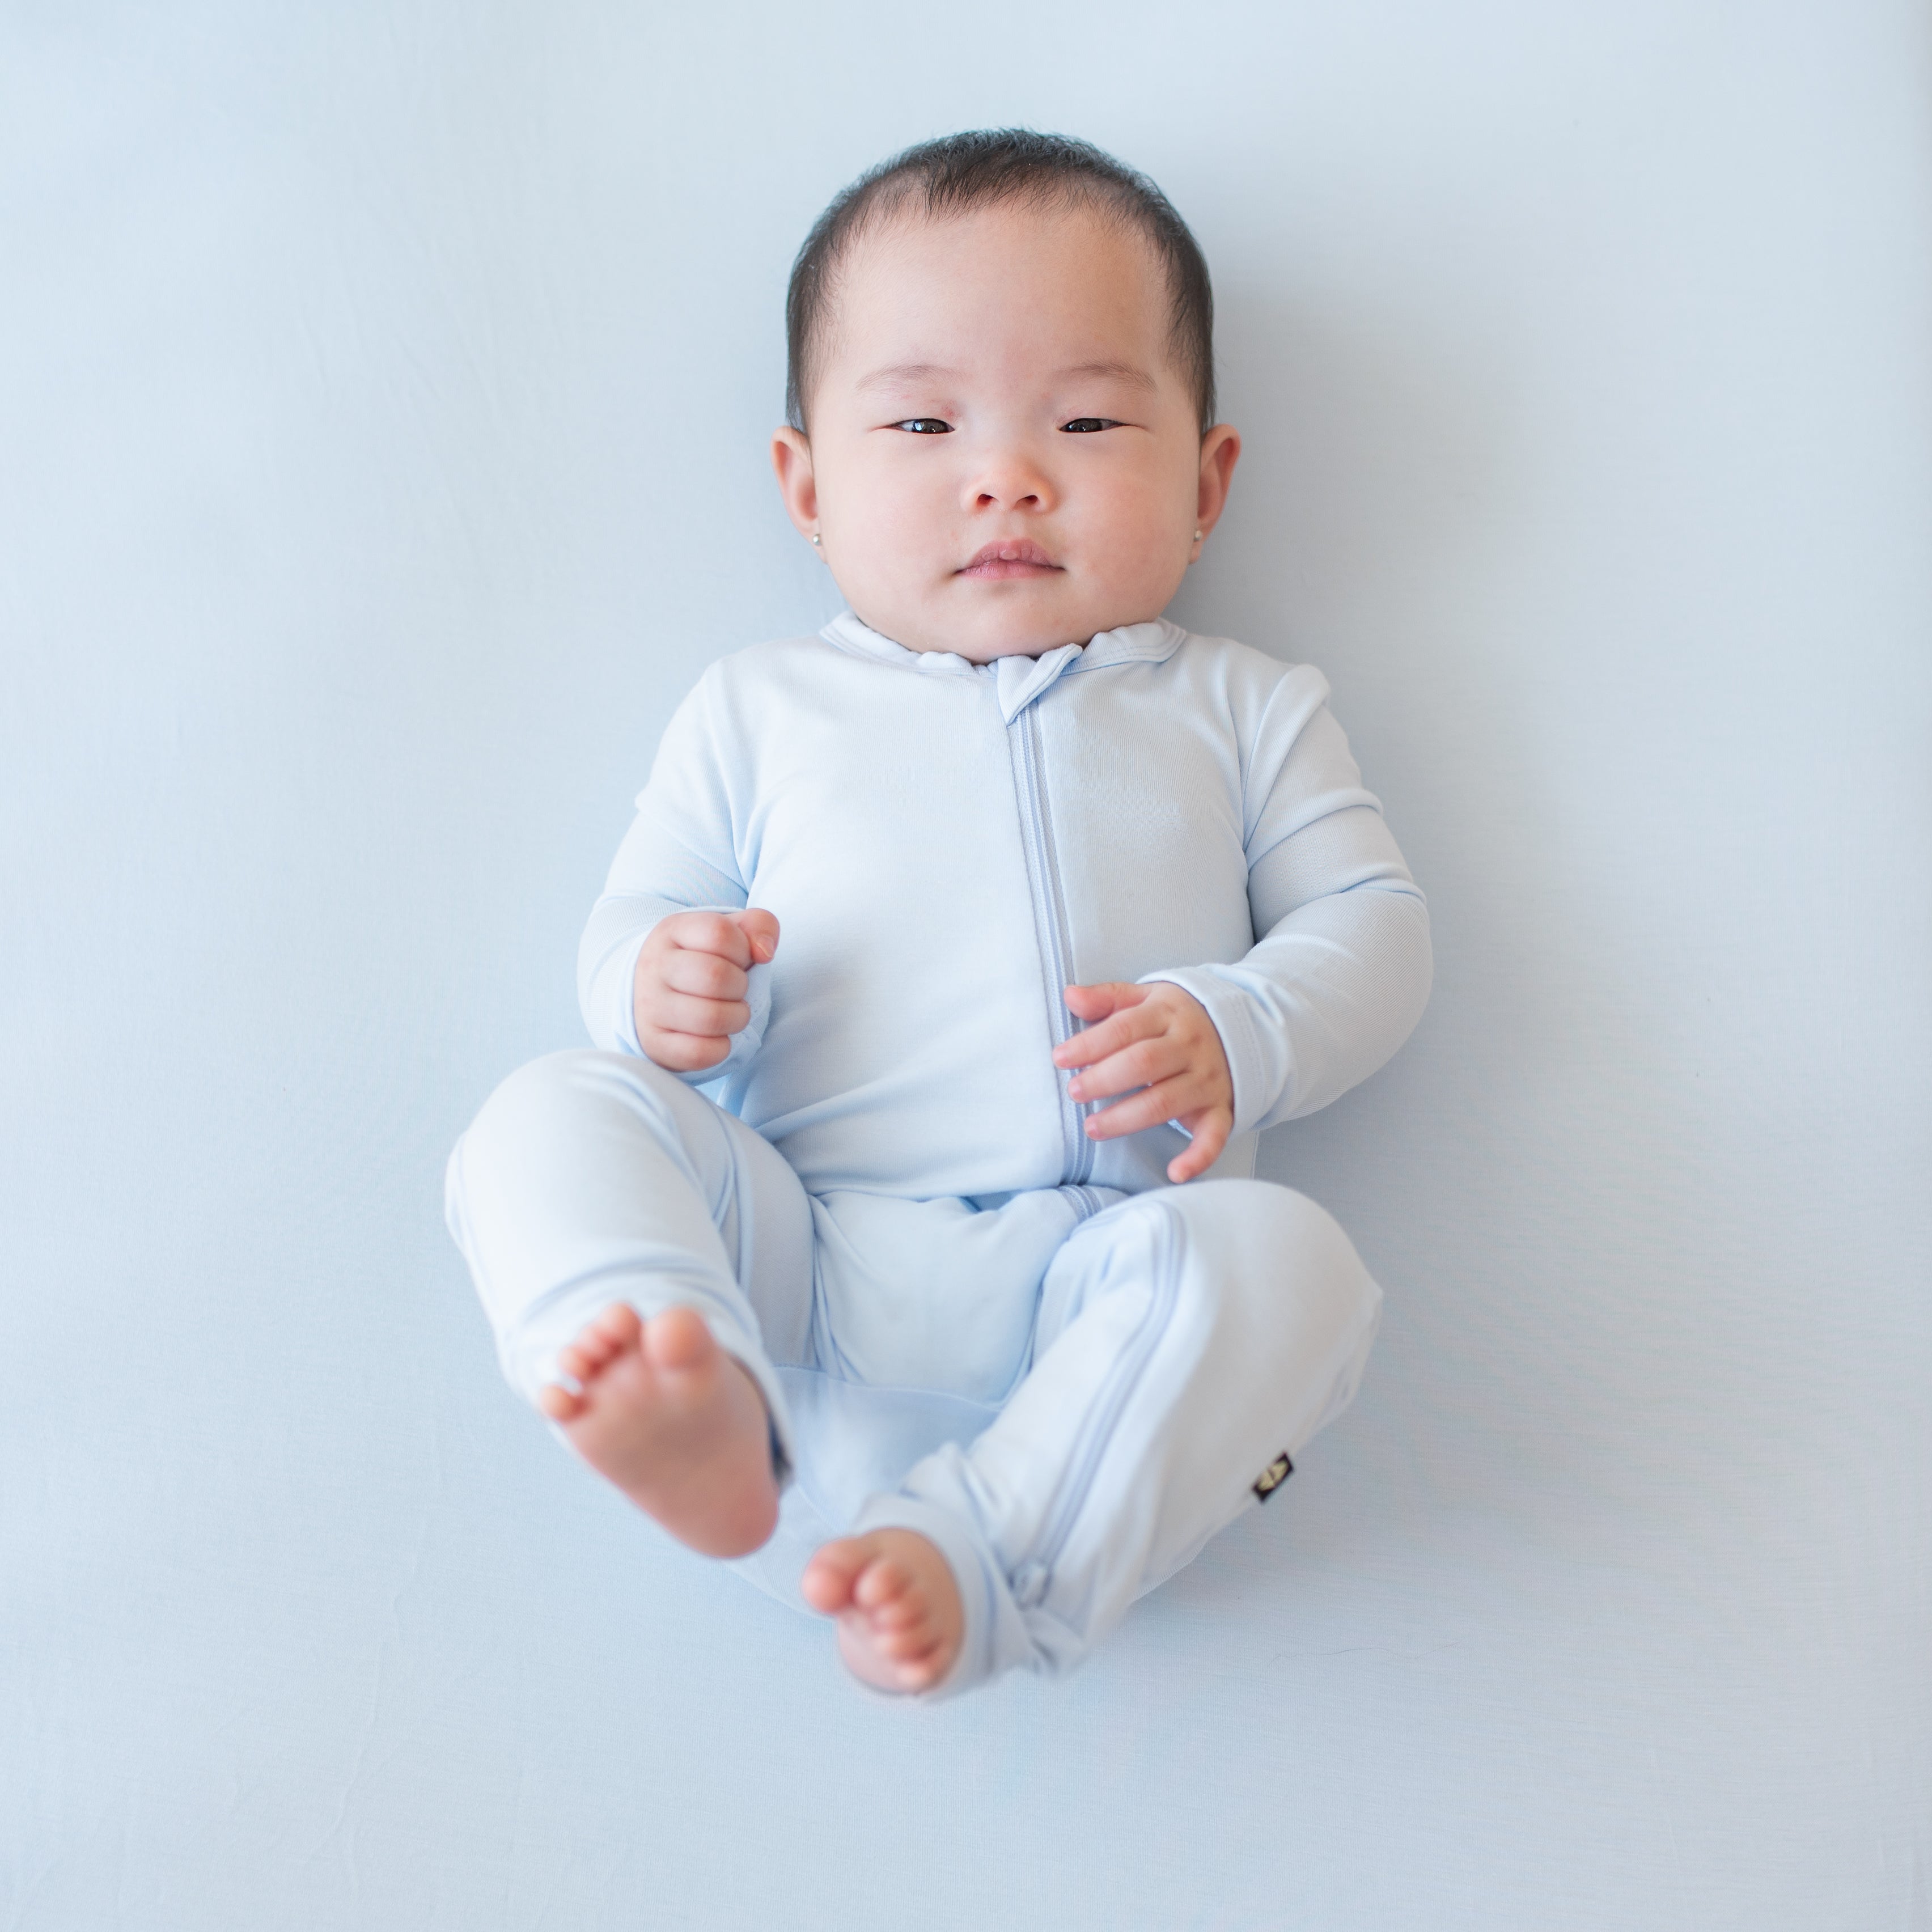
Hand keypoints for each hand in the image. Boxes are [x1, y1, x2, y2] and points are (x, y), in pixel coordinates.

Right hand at [632, 909, 778, 1072]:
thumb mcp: (731, 931)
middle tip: (736, 990)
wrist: (655, 989)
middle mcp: (655, 966)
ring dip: (736, 1018)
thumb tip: (765, 953)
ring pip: (711, 1018)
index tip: (738, 959)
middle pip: (716, 976)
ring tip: (731, 1012)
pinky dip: (721, 1048)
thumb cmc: (705, 958)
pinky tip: (718, 1035)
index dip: (743, 949)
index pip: (720, 933)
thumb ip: (760, 926)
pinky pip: (698, 1053)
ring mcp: (649, 1006)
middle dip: (741, 986)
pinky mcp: (653, 1043)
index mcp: (673, 930)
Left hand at [1055, 981, 1234, 1183]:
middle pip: (1143, 1063)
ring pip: (1165, 1102)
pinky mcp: (1221, 1108)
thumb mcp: (1146, 998)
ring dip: (1126, 1118)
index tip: (1060, 1058)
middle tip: (1074, 1092)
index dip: (1090, 1044)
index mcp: (1168, 1014)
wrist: (1241, 1029)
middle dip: (1104, 1079)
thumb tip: (1070, 995)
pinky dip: (1198, 1157)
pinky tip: (1175, 1173)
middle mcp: (1190, 1046)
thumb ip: (1108, 998)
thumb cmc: (1177, 1018)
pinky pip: (1213, 1135)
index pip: (1124, 1028)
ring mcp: (1207, 1079)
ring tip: (1092, 1128)